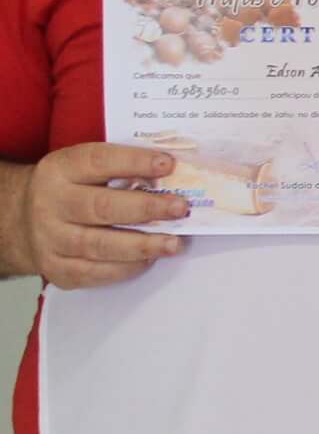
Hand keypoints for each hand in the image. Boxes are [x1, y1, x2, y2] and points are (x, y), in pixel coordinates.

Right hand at [11, 142, 188, 288]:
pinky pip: (95, 272)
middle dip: (146, 208)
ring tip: (174, 243)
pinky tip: (149, 259)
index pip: (98, 161)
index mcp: (60, 170)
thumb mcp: (84, 169)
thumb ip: (120, 169)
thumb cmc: (71, 190)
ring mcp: (50, 239)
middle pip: (101, 207)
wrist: (23, 220)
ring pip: (100, 245)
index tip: (168, 164)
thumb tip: (175, 174)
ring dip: (143, 245)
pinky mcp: (56, 269)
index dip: (134, 162)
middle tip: (180, 208)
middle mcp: (50, 204)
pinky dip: (127, 267)